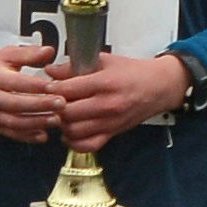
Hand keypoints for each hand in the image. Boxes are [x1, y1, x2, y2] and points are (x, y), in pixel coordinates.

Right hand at [0, 45, 69, 142]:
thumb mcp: (5, 56)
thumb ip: (28, 54)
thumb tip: (49, 51)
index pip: (16, 83)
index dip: (36, 85)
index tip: (55, 86)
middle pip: (16, 104)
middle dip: (40, 105)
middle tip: (61, 104)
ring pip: (14, 122)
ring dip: (36, 123)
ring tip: (56, 120)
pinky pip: (10, 134)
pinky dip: (27, 137)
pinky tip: (43, 135)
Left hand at [50, 54, 185, 149]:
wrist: (159, 87)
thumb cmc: (133, 72)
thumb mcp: (105, 61)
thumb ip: (75, 66)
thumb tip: (50, 71)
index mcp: (105, 83)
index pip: (68, 89)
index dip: (52, 88)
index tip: (47, 86)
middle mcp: (107, 105)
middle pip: (68, 112)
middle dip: (55, 107)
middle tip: (52, 101)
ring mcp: (110, 122)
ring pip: (74, 131)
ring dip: (62, 124)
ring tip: (61, 115)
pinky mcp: (112, 133)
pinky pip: (87, 145)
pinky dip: (74, 142)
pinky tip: (69, 132)